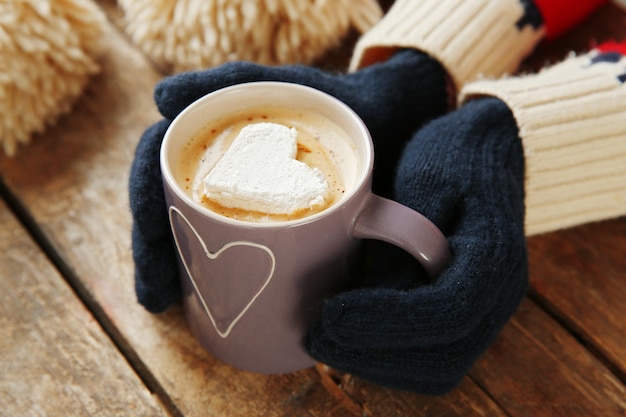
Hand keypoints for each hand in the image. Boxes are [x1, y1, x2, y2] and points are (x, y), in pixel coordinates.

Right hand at [129, 50, 448, 312]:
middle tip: (156, 292)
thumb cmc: (336, 97)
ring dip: (172, 265)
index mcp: (218, 136)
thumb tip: (160, 100)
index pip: (158, 163)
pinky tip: (197, 298)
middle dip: (153, 247)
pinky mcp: (272, 219)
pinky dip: (209, 270)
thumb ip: (228, 82)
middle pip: (169, 204)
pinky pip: (231, 244)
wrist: (394, 118)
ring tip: (164, 301)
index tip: (149, 232)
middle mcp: (224, 166)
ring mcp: (247, 194)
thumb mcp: (282, 84)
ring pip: (193, 228)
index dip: (144, 199)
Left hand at [306, 97, 528, 393]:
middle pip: (442, 356)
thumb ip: (406, 236)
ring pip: (436, 368)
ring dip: (377, 365)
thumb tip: (369, 292)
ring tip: (325, 344)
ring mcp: (484, 311)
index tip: (332, 315)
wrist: (482, 154)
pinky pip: (430, 357)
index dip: (386, 321)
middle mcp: (498, 296)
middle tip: (316, 339)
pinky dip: (388, 359)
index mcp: (497, 257)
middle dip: (373, 356)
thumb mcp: (428, 179)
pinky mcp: (462, 315)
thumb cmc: (453, 158)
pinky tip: (349, 341)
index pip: (447, 311)